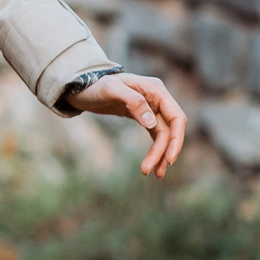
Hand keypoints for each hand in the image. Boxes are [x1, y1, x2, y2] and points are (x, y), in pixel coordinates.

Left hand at [71, 73, 186, 177]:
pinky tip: (152, 164)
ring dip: (160, 155)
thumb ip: (133, 101)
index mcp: (156, 90)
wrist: (82, 87)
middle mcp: (157, 99)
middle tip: (156, 173)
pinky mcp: (143, 117)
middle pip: (171, 129)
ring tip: (155, 174)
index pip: (176, 117)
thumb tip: (151, 122)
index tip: (169, 159)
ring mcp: (151, 108)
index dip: (176, 139)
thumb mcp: (111, 90)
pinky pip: (155, 135)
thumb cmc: (96, 85)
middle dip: (165, 151)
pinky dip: (155, 149)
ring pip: (164, 135)